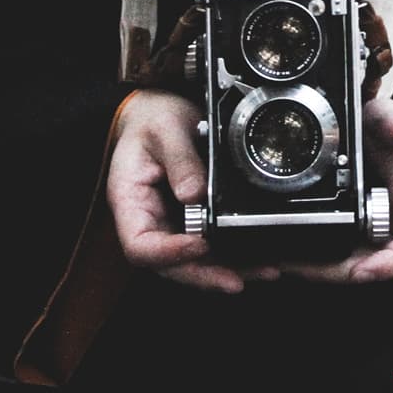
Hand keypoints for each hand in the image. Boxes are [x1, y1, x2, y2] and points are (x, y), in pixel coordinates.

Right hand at [105, 90, 276, 293]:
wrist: (158, 111)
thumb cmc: (152, 119)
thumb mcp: (164, 129)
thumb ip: (179, 159)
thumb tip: (195, 194)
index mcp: (129, 202)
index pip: (140, 246)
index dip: (169, 254)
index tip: (200, 245)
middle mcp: (147, 221)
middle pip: (168, 265)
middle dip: (204, 275)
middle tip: (237, 281)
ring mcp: (169, 225)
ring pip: (192, 263)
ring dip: (225, 271)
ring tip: (263, 272)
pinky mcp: (191, 223)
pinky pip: (210, 247)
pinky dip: (234, 256)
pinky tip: (262, 259)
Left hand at [281, 98, 392, 285]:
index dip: (389, 264)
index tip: (361, 271)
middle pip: (374, 267)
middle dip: (334, 272)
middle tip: (289, 264)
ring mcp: (382, 235)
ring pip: (355, 267)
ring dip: (320, 271)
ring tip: (279, 260)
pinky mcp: (366, 237)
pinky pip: (346, 257)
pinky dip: (320, 261)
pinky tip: (289, 254)